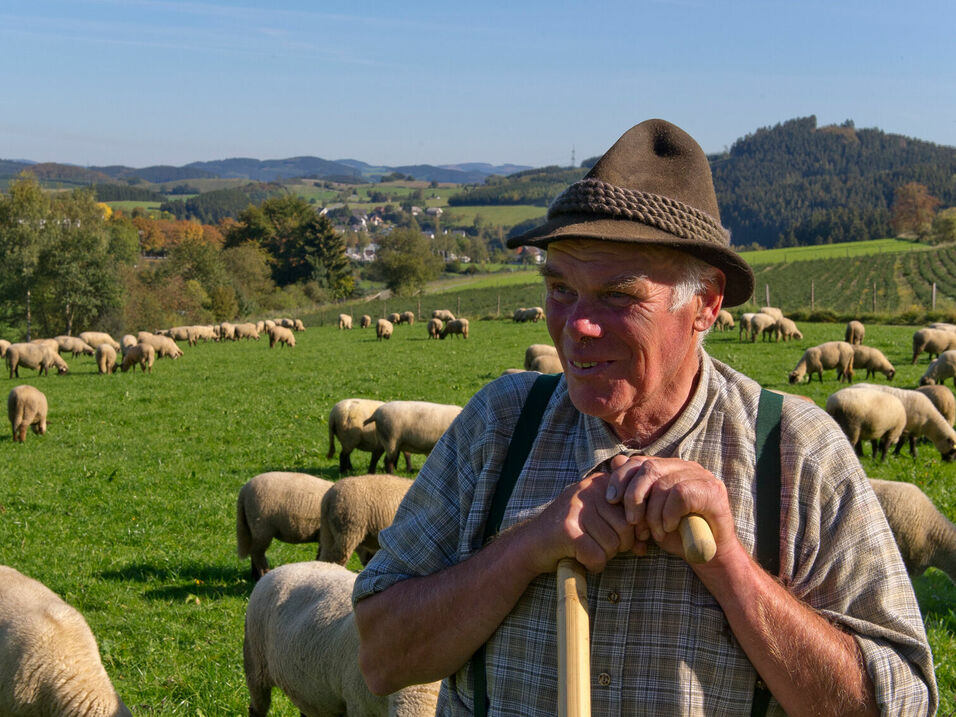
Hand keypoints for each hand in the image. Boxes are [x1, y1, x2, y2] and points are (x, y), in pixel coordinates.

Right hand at [520, 471, 636, 573]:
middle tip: (598, 547)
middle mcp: (588, 490)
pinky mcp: (567, 529)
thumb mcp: (598, 522)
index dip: (633, 530)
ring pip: (613, 545)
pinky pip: (596, 556)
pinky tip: (580, 559)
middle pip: (626, 528)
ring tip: (586, 551)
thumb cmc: (570, 534)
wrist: (531, 544)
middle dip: (618, 546)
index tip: (623, 540)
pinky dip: (592, 565)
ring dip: (603, 557)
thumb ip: (623, 527)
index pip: (634, 508)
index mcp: (599, 483)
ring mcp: (576, 508)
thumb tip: (645, 545)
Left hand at [603, 454, 737, 561]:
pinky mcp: (713, 490)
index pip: (639, 461)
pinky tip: (670, 528)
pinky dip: (669, 514)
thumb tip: (615, 461)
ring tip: (655, 532)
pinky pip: (680, 494)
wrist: (708, 556)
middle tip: (632, 521)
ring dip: (653, 514)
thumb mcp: (647, 514)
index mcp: (669, 468)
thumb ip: (633, 492)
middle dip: (634, 496)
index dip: (620, 478)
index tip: (611, 500)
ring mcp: (701, 476)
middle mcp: (685, 466)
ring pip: (663, 484)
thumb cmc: (675, 534)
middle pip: (649, 468)